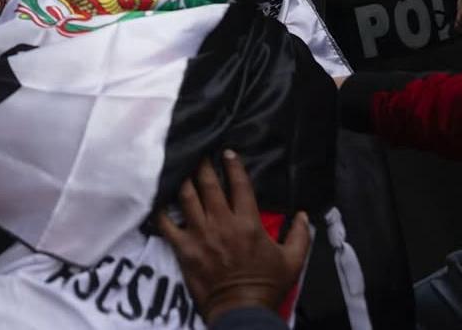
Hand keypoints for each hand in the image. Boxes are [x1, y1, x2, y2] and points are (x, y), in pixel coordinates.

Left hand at [156, 151, 310, 325]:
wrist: (242, 310)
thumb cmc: (267, 285)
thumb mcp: (293, 260)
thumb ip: (300, 235)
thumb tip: (303, 214)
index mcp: (248, 223)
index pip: (239, 185)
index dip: (233, 165)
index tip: (227, 152)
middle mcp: (222, 223)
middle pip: (208, 184)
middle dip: (203, 165)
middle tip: (199, 153)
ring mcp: (200, 234)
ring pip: (187, 197)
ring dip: (183, 180)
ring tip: (180, 168)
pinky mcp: (184, 247)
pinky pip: (166, 223)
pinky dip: (160, 209)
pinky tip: (158, 198)